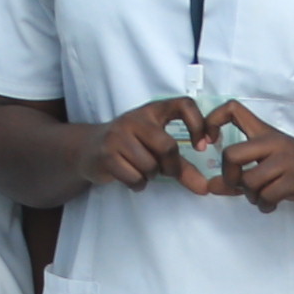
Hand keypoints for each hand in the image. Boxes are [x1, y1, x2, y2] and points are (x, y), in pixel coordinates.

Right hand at [83, 97, 211, 192]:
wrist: (88, 149)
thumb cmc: (130, 147)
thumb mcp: (156, 148)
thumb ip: (182, 166)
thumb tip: (205, 188)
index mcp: (153, 111)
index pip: (184, 104)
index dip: (198, 124)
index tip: (201, 146)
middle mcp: (136, 119)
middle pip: (167, 147)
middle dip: (171, 167)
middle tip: (165, 171)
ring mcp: (118, 135)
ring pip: (150, 166)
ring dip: (151, 176)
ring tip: (142, 171)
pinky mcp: (106, 153)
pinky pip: (135, 178)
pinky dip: (138, 184)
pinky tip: (131, 178)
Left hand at [200, 100, 293, 213]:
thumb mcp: (273, 166)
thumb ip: (242, 174)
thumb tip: (210, 186)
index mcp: (266, 133)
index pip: (232, 109)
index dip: (211, 122)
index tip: (208, 143)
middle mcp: (275, 142)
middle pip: (232, 154)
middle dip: (229, 177)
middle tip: (238, 185)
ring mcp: (287, 160)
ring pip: (249, 182)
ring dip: (251, 197)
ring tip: (262, 198)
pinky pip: (267, 196)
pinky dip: (265, 206)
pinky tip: (272, 205)